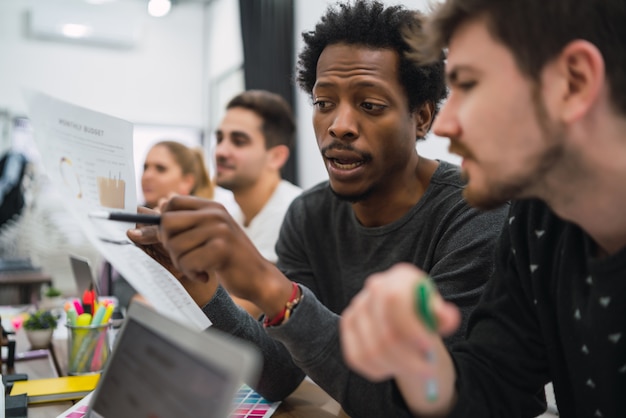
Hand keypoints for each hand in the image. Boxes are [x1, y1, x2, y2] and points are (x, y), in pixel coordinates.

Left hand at [157, 196, 284, 309]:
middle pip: (167, 222)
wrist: (258, 277)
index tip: (172, 238)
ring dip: (182, 264)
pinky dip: (192, 273)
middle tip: (184, 256)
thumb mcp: (209, 235)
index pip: (171, 202)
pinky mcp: (221, 249)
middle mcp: (215, 214)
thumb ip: (185, 224)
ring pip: (175, 245)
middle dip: (169, 244)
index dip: (163, 221)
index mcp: (212, 207)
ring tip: (198, 267)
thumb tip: (151, 211)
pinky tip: (205, 274)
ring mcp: (220, 229)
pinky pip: (187, 262)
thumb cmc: (230, 258)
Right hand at [340, 263, 459, 413]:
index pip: (394, 300)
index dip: (410, 327)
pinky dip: (379, 370)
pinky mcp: (347, 325)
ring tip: (415, 369)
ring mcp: (357, 306)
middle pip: (385, 333)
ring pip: (372, 351)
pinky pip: (358, 358)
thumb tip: (447, 318)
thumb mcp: (437, 312)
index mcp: (399, 278)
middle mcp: (373, 288)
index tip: (427, 346)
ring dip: (397, 367)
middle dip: (409, 359)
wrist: (403, 312)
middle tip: (428, 370)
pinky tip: (394, 367)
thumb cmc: (423, 311)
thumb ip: (444, 316)